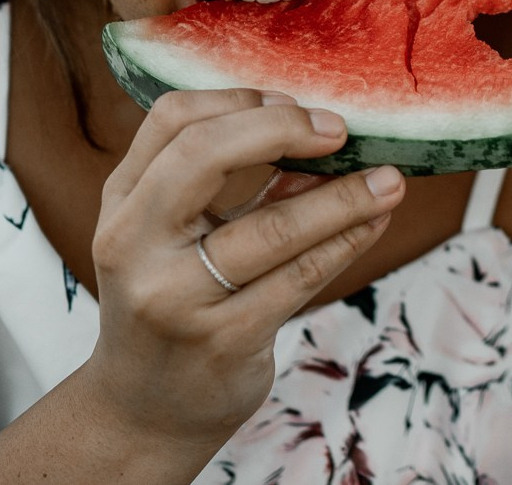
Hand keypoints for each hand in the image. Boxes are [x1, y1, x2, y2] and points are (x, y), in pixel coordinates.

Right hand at [75, 89, 405, 456]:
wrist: (141, 413)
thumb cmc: (168, 301)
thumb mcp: (169, 235)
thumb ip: (223, 182)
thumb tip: (316, 131)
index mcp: (121, 205)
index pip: (171, 121)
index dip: (238, 99)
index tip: (292, 99)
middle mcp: (135, 246)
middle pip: (203, 155)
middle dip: (282, 128)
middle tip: (340, 129)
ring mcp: (176, 298)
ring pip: (272, 226)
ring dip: (343, 197)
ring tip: (390, 180)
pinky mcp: (223, 341)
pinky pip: (300, 278)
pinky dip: (346, 242)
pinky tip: (374, 222)